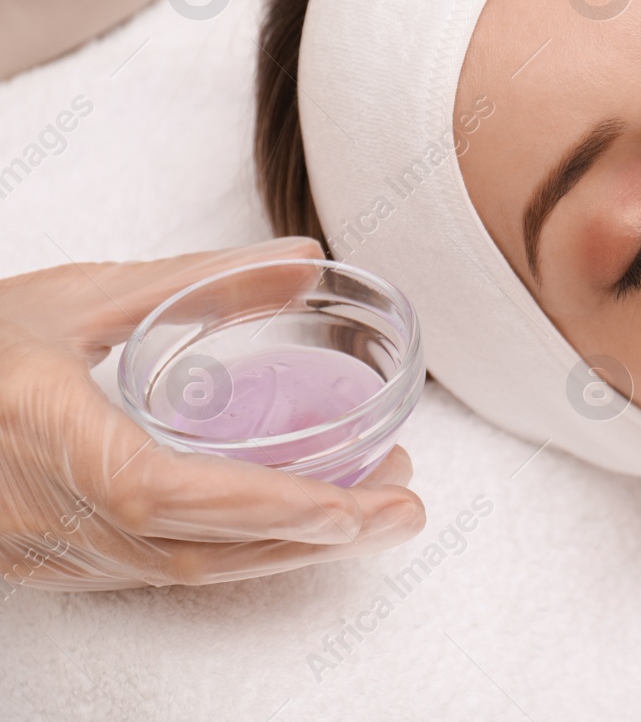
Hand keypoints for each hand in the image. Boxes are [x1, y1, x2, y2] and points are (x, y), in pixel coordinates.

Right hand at [0, 238, 425, 593]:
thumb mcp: (78, 298)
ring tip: (375, 515)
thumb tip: (306, 259)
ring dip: (288, 551)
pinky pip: (162, 572)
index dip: (263, 504)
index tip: (352, 502)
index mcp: (45, 434)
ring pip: (186, 572)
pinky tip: (295, 531)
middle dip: (312, 536)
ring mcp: (52, 549)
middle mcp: (50, 510)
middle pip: (196, 548)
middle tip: (405, 507)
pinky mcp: (58, 564)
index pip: (164, 490)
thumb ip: (199, 279)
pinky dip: (240, 555)